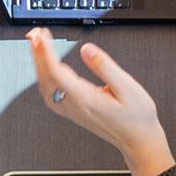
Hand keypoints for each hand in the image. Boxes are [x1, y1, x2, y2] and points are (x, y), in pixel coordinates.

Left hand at [27, 28, 175, 175]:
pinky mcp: (73, 112)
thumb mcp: (127, 87)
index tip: (44, 35)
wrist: (139, 141)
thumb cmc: (137, 117)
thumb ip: (105, 66)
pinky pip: (51, 93)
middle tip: (36, 34)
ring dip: (39, 64)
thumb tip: (86, 49)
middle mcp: (73, 106)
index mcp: (84, 98)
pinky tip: (47, 69)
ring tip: (38, 47)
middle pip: (46, 77)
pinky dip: (44, 77)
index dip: (47, 51)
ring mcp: (71, 111)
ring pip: (45, 86)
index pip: (56, 71)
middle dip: (38, 53)